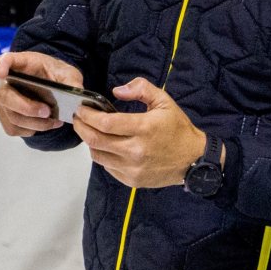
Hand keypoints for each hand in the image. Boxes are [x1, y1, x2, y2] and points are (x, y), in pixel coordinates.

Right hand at [0, 50, 82, 136]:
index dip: (1, 65)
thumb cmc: (55, 74)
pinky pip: (14, 128)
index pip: (6, 60)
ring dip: (35, 123)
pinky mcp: (6, 117)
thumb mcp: (67, 73)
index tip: (1, 73)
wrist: (51, 84)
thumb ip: (71, 80)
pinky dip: (31, 129)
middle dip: (28, 107)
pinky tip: (46, 124)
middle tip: (47, 112)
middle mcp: (7, 83)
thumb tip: (76, 91)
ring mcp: (4, 101)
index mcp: (22, 64)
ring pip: (12, 116)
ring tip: (53, 121)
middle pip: (6, 97)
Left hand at [72, 77, 206, 188]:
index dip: (88, 115)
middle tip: (77, 118)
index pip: (106, 123)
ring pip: (98, 155)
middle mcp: (135, 150)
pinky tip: (105, 145)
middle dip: (81, 127)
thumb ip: (141, 89)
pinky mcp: (131, 180)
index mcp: (144, 128)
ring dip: (89, 141)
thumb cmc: (177, 128)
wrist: (192, 159)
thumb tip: (116, 91)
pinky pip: (107, 166)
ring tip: (89, 130)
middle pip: (96, 140)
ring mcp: (132, 168)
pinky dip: (102, 154)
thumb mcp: (164, 101)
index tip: (81, 108)